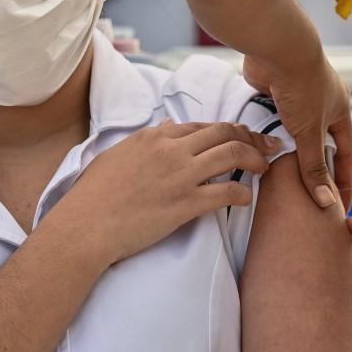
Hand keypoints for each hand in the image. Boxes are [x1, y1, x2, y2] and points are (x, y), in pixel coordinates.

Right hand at [71, 121, 281, 264]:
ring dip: (255, 159)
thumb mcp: (118, 155)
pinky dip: (243, 193)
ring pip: (232, 154)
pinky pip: (226, 192)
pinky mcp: (186, 204)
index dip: (226, 130)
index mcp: (154, 136)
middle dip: (251, 136)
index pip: (200, 125)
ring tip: (265, 167)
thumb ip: (147, 139)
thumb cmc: (94, 195)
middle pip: (223, 132)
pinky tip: (247, 198)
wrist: (85, 227)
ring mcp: (180, 176)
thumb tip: (168, 124)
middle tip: (266, 145)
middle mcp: (171, 150)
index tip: (240, 136)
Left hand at [243, 54, 351, 210]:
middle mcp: (322, 102)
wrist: (277, 47)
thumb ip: (314, 168)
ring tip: (282, 178)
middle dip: (314, 166)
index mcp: (340, 110)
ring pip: (294, 131)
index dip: (343, 179)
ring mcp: (298, 96)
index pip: (345, 153)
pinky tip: (262, 151)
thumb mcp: (310, 133)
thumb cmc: (302, 85)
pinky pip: (274, 120)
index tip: (340, 204)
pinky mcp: (275, 91)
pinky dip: (269, 134)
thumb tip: (326, 203)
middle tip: (309, 195)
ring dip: (288, 150)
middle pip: (319, 142)